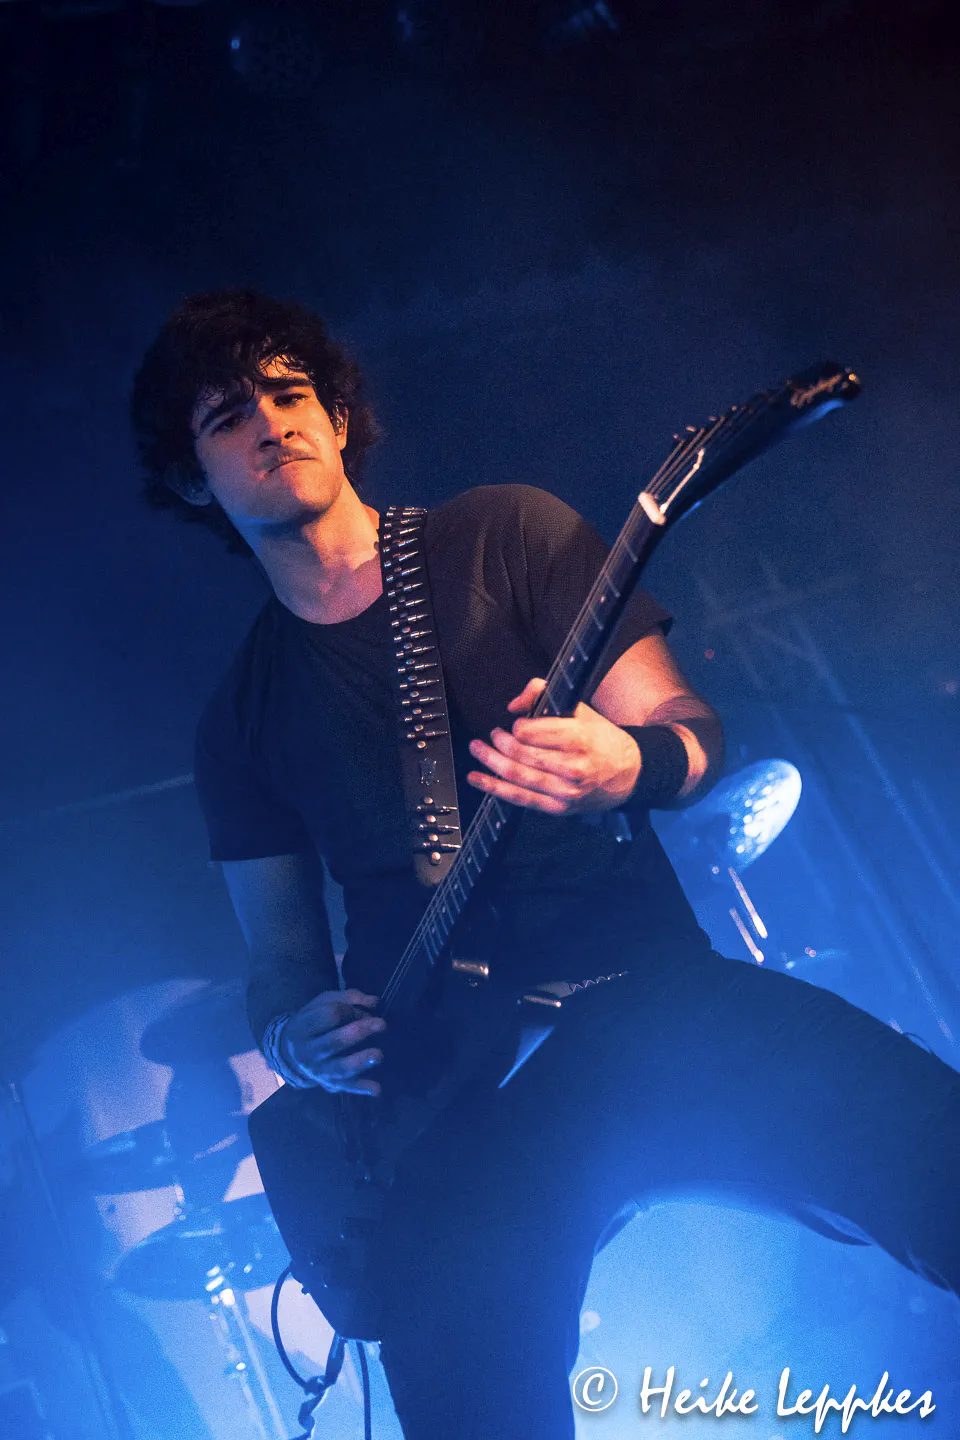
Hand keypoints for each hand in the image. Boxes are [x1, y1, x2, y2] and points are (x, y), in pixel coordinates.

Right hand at [280, 989, 385, 1095]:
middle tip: (382, 1023)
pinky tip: (377, 1089)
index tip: (358, 1010)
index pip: (328, 1016)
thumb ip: (348, 998)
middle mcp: (307, 1051)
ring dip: (360, 1061)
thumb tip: (374, 1002)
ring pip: (340, 1067)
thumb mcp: (323, 1002)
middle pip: (334, 1042)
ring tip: (379, 1055)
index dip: (347, 1009)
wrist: (290, 1052)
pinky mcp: (329, 1084)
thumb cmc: (313, 1021)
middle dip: (359, 1032)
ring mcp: (317, 1070)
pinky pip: (346, 1087)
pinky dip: (361, 1088)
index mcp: (303, 1027)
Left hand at [466, 677, 641, 815]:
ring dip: (491, 761)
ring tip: (478, 749)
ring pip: (518, 776)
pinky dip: (494, 788)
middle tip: (493, 734)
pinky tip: (478, 778)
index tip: (515, 724)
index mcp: (580, 740)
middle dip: (500, 743)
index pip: (533, 733)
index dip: (517, 727)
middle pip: (522, 755)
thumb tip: (514, 706)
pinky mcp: (558, 808)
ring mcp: (565, 792)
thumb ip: (544, 697)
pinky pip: (520, 798)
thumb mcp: (580, 710)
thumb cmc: (601, 739)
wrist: (628, 774)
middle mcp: (573, 768)